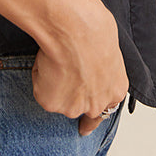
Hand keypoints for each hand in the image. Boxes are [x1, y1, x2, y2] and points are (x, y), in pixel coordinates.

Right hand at [30, 0, 128, 135]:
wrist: (76, 27)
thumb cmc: (94, 27)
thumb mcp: (107, 46)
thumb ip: (99, 65)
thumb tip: (88, 61)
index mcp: (116, 89)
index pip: (104, 111)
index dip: (91, 118)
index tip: (83, 128)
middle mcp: (97, 104)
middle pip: (81, 107)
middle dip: (72, 97)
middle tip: (63, 76)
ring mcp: (74, 107)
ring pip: (59, 97)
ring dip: (55, 83)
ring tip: (57, 56)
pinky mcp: (52, 103)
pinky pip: (41, 88)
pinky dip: (40, 74)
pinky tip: (48, 58)